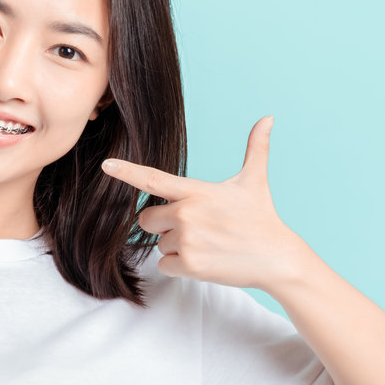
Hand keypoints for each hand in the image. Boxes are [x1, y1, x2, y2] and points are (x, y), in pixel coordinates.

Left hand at [99, 116, 306, 289]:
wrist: (277, 258)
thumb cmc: (262, 219)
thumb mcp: (254, 182)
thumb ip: (255, 149)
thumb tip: (268, 118)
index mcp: (196, 191)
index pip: (153, 179)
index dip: (127, 171)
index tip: (107, 165)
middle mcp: (187, 212)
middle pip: (146, 219)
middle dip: (162, 225)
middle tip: (195, 228)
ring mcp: (187, 239)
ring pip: (159, 244)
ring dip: (177, 247)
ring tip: (209, 244)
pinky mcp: (190, 264)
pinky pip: (165, 265)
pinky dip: (181, 266)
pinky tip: (206, 260)